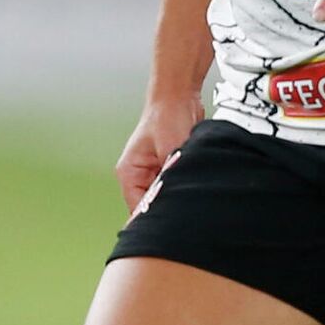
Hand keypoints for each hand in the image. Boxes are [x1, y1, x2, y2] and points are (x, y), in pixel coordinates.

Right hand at [117, 94, 200, 211]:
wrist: (180, 96)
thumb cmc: (169, 117)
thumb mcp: (171, 150)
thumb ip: (170, 177)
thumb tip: (175, 201)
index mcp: (130, 173)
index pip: (137, 208)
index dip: (153, 220)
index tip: (170, 228)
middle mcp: (139, 176)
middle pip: (151, 205)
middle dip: (167, 210)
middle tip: (185, 216)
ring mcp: (154, 173)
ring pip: (165, 196)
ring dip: (178, 196)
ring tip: (190, 196)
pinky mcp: (169, 168)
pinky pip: (175, 186)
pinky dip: (184, 187)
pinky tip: (195, 187)